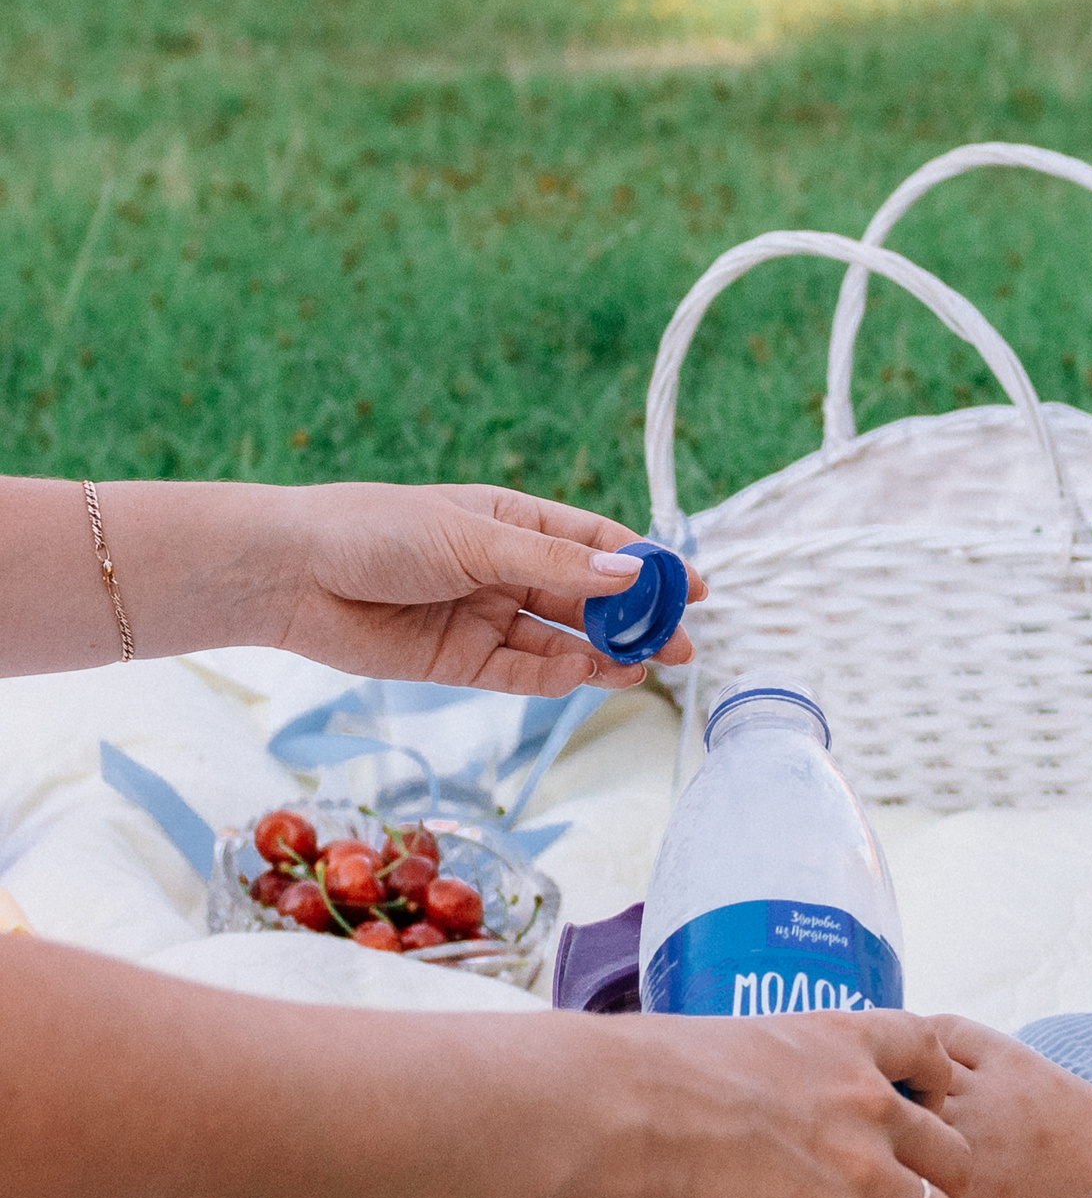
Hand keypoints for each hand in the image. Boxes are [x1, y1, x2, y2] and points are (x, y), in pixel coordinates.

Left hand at [266, 482, 702, 696]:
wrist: (291, 574)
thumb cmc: (376, 531)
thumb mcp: (473, 538)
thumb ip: (552, 565)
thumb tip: (631, 576)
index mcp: (513, 521)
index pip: (596, 545)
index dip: (648, 565)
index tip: (693, 586)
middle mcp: (506, 569)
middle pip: (588, 598)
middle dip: (637, 620)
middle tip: (683, 642)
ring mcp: (485, 617)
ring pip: (562, 640)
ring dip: (606, 653)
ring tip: (648, 666)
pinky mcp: (460, 661)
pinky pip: (522, 672)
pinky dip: (559, 676)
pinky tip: (590, 675)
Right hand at [606, 1007, 972, 1197]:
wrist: (622, 1118)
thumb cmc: (648, 1075)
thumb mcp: (737, 1052)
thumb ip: (771, 1086)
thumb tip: (736, 1128)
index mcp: (847, 1048)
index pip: (927, 1052)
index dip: (940, 1089)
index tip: (932, 1117)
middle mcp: (873, 1109)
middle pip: (956, 1159)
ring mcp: (862, 1178)